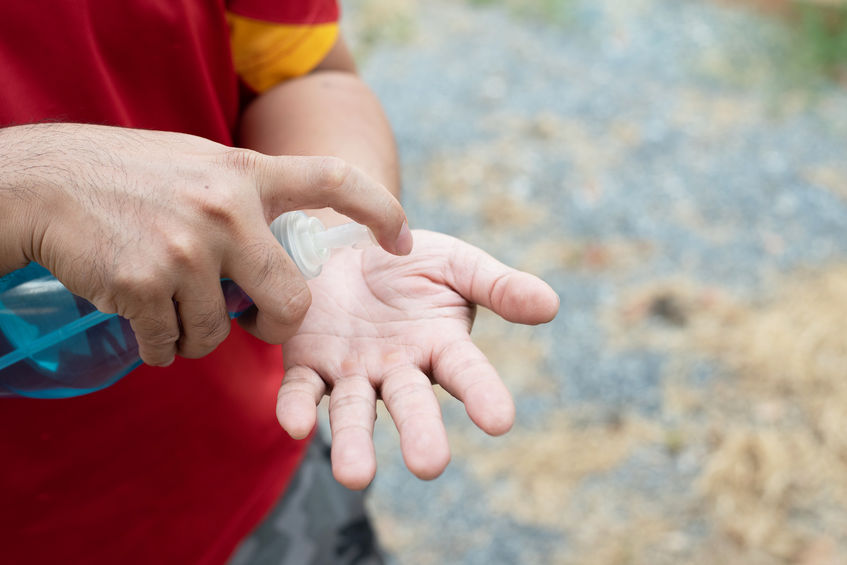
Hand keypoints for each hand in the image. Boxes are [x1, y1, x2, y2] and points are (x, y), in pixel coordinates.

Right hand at [0, 123, 410, 365]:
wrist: (45, 180)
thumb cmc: (130, 174)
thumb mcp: (202, 166)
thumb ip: (247, 200)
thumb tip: (284, 258)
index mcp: (247, 173)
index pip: (336, 179)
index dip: (381, 209)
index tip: (403, 240)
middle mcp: (227, 211)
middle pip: (293, 304)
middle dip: (276, 325)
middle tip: (253, 319)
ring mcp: (187, 250)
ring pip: (222, 334)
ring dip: (199, 333)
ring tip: (169, 301)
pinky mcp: (145, 286)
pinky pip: (172, 346)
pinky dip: (160, 345)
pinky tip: (141, 317)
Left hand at [276, 230, 558, 488]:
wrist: (345, 242)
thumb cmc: (408, 260)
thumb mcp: (456, 264)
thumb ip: (498, 286)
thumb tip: (550, 305)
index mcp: (440, 345)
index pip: (467, 372)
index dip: (482, 393)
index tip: (500, 420)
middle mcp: (398, 368)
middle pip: (411, 403)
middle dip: (419, 432)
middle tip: (429, 464)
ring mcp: (352, 370)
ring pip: (354, 411)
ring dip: (353, 442)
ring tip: (355, 475)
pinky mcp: (308, 363)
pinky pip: (301, 390)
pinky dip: (297, 407)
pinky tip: (297, 424)